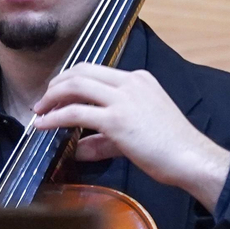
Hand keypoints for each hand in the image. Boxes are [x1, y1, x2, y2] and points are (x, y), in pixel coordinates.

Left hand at [29, 63, 229, 210]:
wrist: (190, 158)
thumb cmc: (170, 148)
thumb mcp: (136, 133)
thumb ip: (105, 138)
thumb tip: (79, 149)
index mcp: (138, 79)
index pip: (95, 70)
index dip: (70, 80)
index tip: (57, 94)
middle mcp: (130, 83)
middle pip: (81, 71)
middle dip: (56, 84)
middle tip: (43, 101)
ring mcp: (123, 99)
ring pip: (75, 86)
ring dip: (51, 98)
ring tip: (39, 112)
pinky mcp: (117, 120)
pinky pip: (75, 113)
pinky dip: (54, 117)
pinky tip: (43, 125)